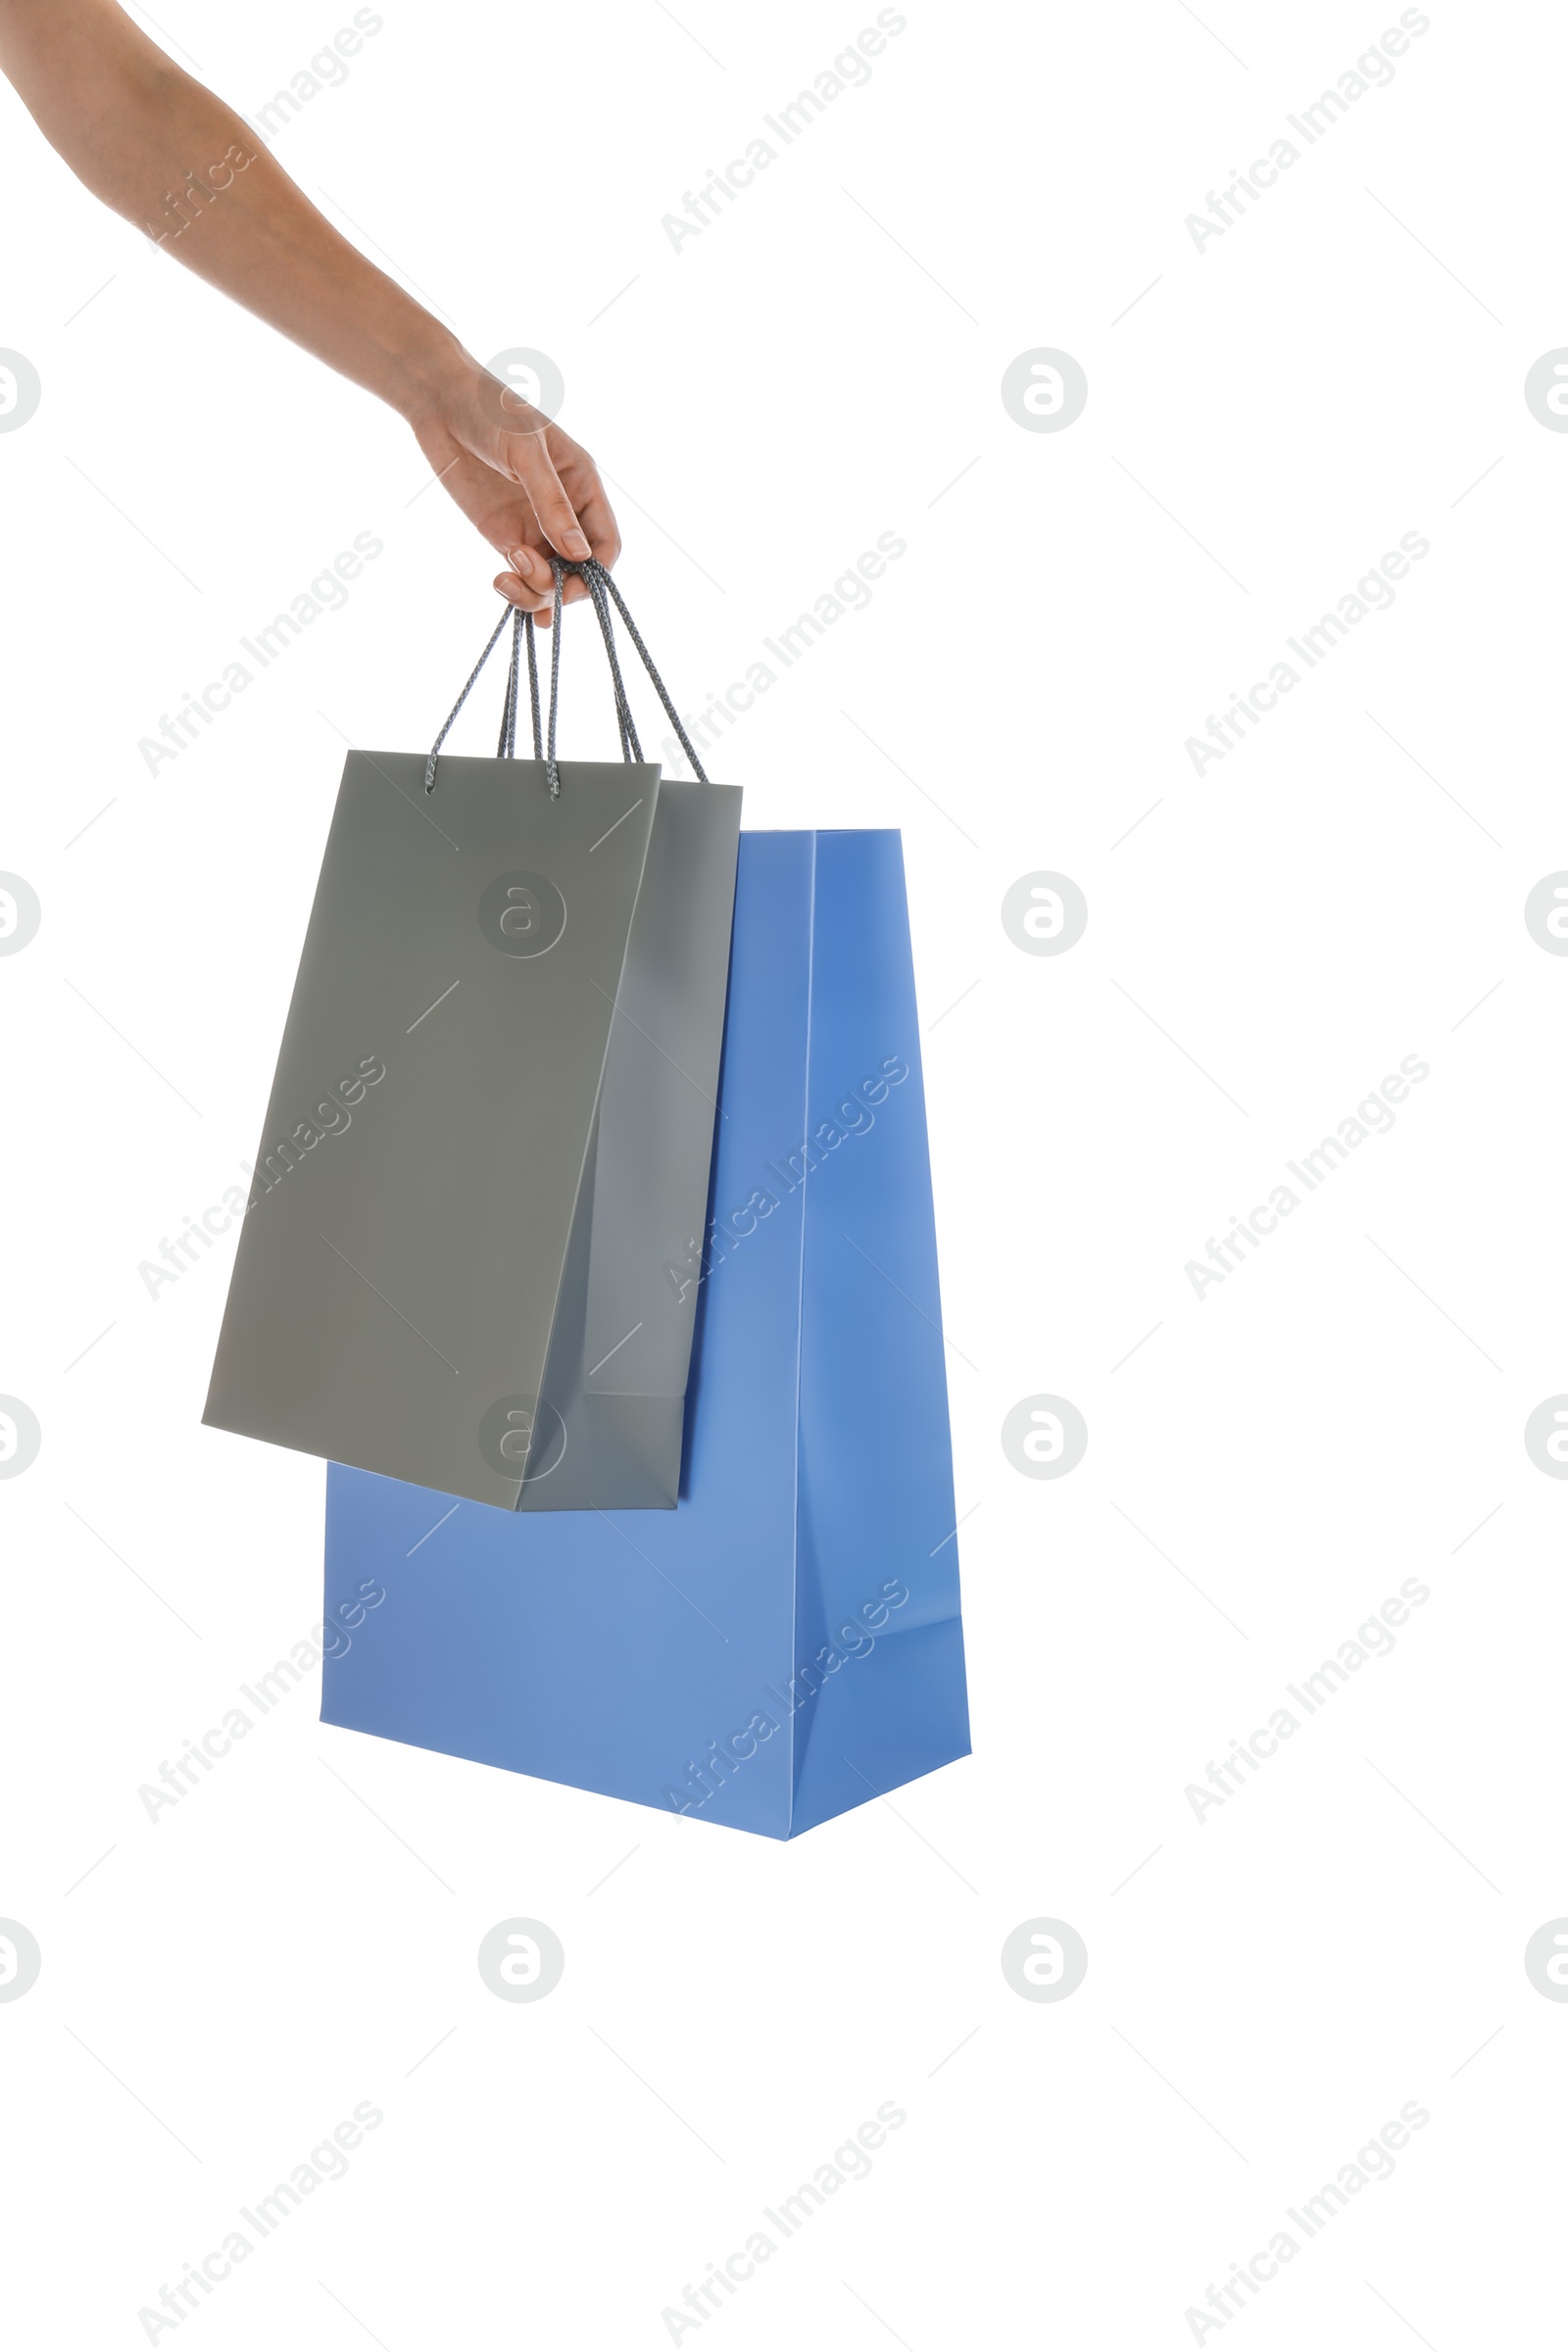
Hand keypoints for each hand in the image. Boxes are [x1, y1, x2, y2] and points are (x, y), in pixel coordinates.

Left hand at [408, 357, 620, 625]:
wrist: (440, 400)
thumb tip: (579, 554)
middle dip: (561, 587)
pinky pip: (522, 574)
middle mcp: (564, 511)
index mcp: (582, 486)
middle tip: (531, 581)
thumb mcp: (525, 451)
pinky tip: (502, 586)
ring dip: (535, 592)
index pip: (606, 544)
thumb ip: (551, 502)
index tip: (570, 578)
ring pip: (551, 579)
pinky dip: (517, 590)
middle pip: (580, 571)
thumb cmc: (490, 411)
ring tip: (504, 579)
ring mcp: (534, 526)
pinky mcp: (505, 534)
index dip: (595, 570)